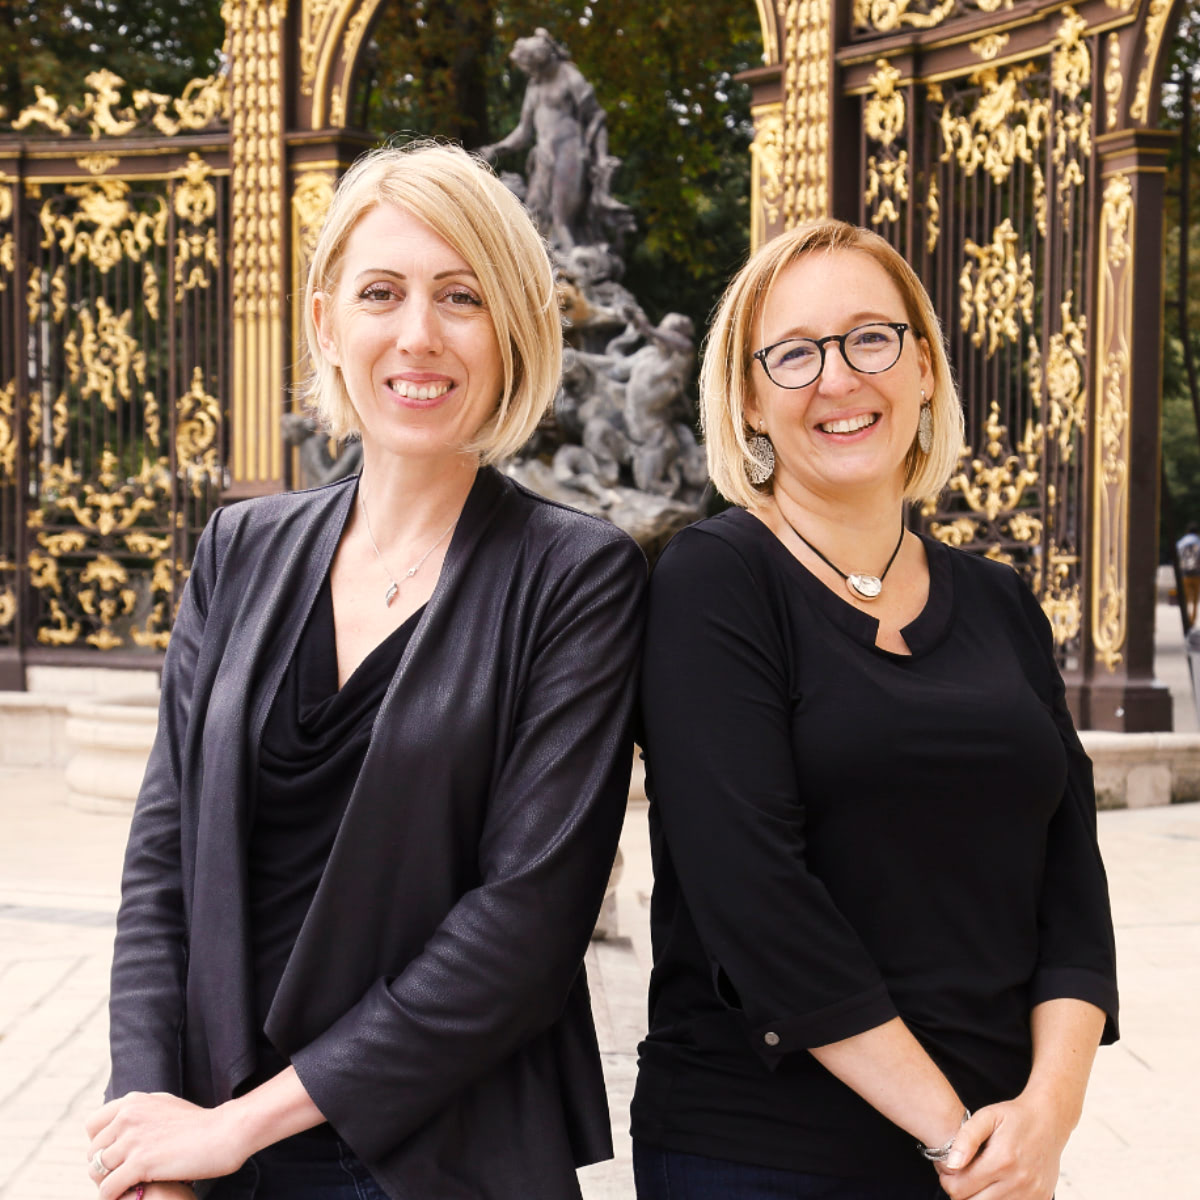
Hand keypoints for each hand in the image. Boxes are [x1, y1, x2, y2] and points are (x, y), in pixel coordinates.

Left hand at [85, 1092, 248, 1199]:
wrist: (225, 1132)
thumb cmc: (201, 1123)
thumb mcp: (166, 1105)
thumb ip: (141, 1112)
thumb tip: (122, 1123)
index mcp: (134, 1101)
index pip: (92, 1125)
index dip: (100, 1144)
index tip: (115, 1155)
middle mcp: (129, 1116)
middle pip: (93, 1152)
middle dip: (104, 1168)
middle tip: (124, 1177)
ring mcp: (133, 1139)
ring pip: (96, 1171)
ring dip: (108, 1184)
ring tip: (127, 1188)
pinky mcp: (140, 1162)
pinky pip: (107, 1189)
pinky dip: (114, 1197)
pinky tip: (131, 1195)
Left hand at [936, 1097, 1068, 1199]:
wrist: (1049, 1120)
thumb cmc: (1014, 1117)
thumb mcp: (986, 1117)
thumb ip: (966, 1139)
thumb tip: (951, 1164)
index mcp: (1001, 1160)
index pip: (960, 1188)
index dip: (947, 1181)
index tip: (947, 1171)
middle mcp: (1018, 1182)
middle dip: (960, 1192)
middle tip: (959, 1177)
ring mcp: (1031, 1194)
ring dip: (978, 1198)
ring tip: (976, 1180)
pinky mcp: (1041, 1199)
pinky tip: (993, 1186)